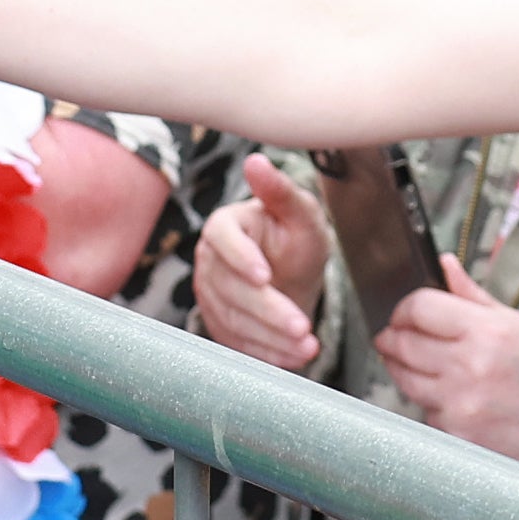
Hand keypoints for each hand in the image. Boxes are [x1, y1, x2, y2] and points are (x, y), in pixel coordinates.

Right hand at [195, 162, 335, 370]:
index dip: (241, 258)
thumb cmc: (296, 239)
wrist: (293, 275)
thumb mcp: (301, 214)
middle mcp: (210, 261)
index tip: (265, 276)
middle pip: (232, 289)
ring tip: (307, 347)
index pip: (223, 239)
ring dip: (271, 338)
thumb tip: (256, 161)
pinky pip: (236, 343)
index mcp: (225, 226)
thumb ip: (281, 191)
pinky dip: (266, 354)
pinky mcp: (218, 324)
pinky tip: (293, 359)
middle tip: (302, 326)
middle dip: (269, 311)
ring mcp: (210, 296)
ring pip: (234, 320)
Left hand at [379, 264, 518, 493]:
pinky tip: (447, 395)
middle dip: (392, 337)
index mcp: (487, 331)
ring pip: (404, 379)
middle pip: (403, 343)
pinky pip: (422, 409)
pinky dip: (427, 401)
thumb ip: (473, 295)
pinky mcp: (457, 431)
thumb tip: (444, 264)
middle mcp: (470, 366)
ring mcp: (460, 402)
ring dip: (401, 368)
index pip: (420, 308)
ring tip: (416, 363)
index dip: (403, 308)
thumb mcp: (518, 323)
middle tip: (393, 336)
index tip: (403, 314)